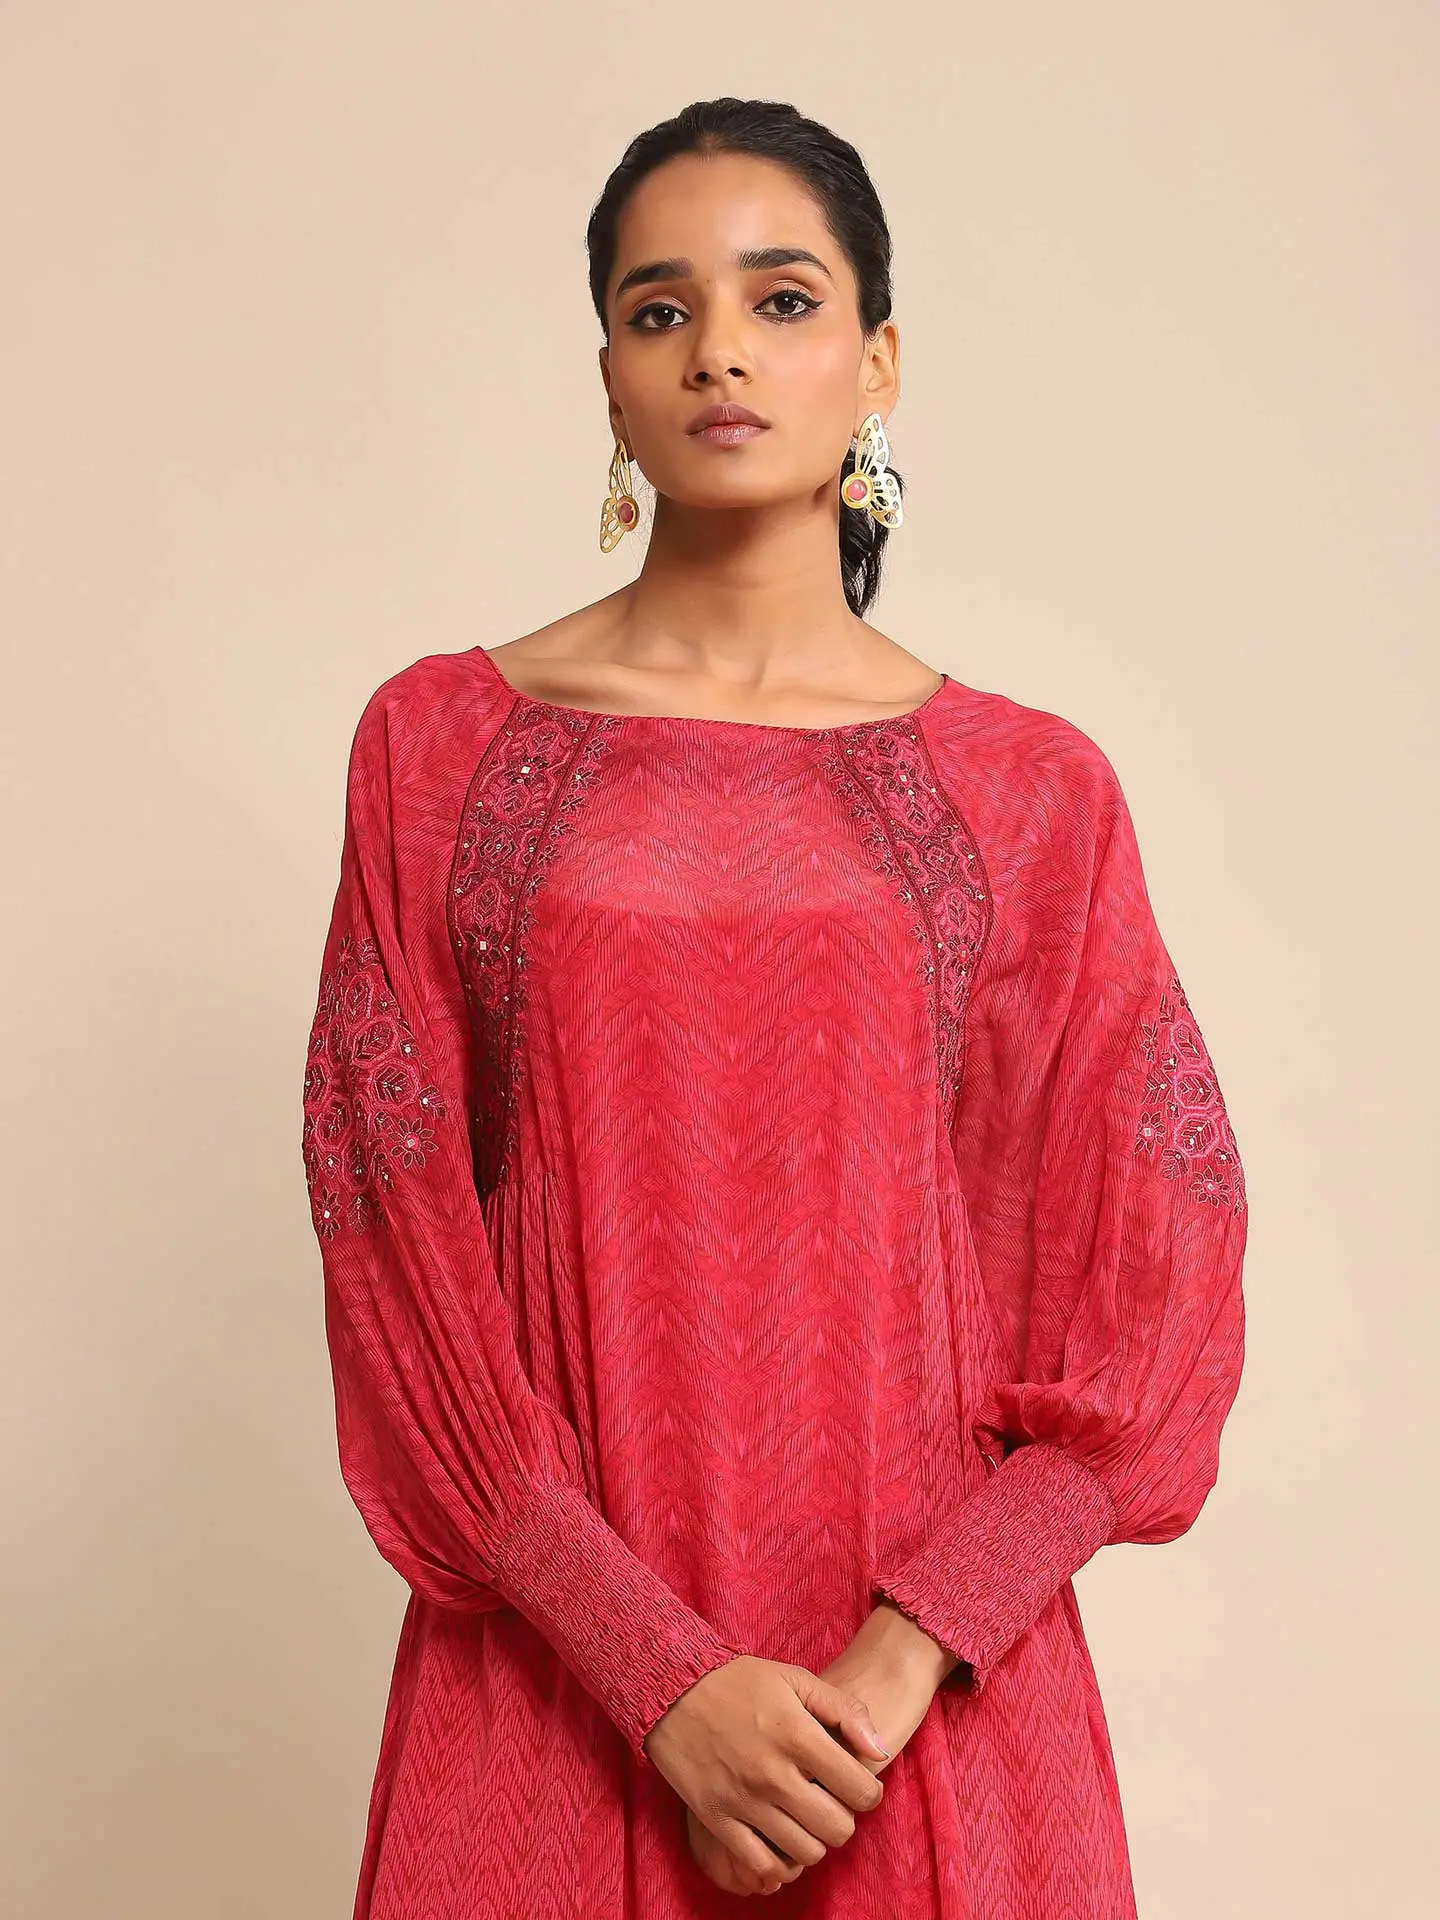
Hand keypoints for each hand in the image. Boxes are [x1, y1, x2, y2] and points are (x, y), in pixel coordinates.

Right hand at [643, 1654, 888, 1894]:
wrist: (671, 1689)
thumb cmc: (737, 1681)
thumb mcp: (794, 1678)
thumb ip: (843, 1710)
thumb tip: (879, 1750)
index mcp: (796, 1734)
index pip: (859, 1789)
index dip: (870, 1793)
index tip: (861, 1786)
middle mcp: (772, 1773)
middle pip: (837, 1828)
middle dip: (845, 1819)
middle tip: (833, 1803)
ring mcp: (743, 1800)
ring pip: (805, 1851)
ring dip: (815, 1840)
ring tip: (807, 1819)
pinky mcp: (716, 1820)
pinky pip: (761, 1865)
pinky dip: (779, 1862)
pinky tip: (780, 1840)